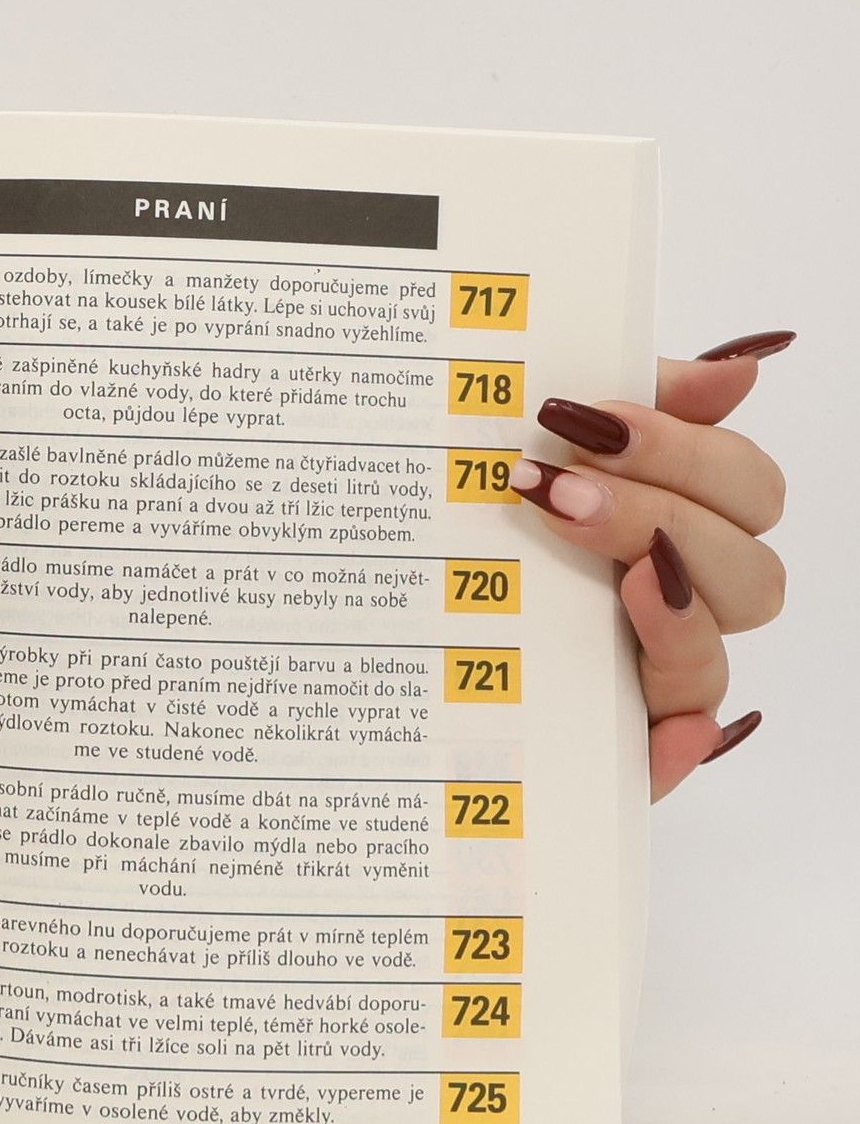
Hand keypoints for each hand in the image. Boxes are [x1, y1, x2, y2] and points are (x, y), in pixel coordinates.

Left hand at [509, 329, 788, 800]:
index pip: (745, 488)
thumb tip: (741, 367)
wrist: (373, 620)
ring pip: (714, 658)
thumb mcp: (540, 449)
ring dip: (672, 610)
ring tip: (607, 574)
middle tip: (560, 493)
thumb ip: (638, 404)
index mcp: (673, 523)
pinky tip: (663, 731)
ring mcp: (646, 679)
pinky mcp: (612, 745)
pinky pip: (670, 755)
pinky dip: (677, 744)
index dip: (687, 451)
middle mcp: (675, 604)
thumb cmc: (474, 530)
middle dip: (666, 516)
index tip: (589, 423)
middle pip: (750, 573)